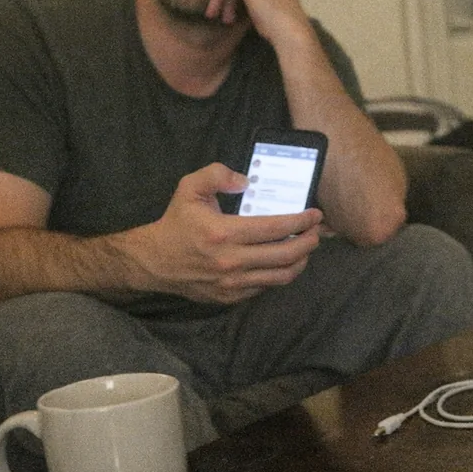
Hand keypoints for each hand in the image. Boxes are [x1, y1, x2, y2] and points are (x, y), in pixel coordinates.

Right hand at [132, 162, 322, 303]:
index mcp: (224, 233)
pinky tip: (283, 261)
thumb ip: (217, 174)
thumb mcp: (190, 188)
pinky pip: (265, 286)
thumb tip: (247, 180)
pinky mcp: (230, 296)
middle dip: (309, 242)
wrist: (155, 262)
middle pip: (286, 255)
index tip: (315, 214)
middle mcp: (231, 261)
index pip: (276, 228)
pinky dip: (280, 274)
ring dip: (301, 261)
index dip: (301, 221)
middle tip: (317, 231)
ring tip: (307, 247)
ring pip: (281, 276)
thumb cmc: (177, 222)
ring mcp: (232, 283)